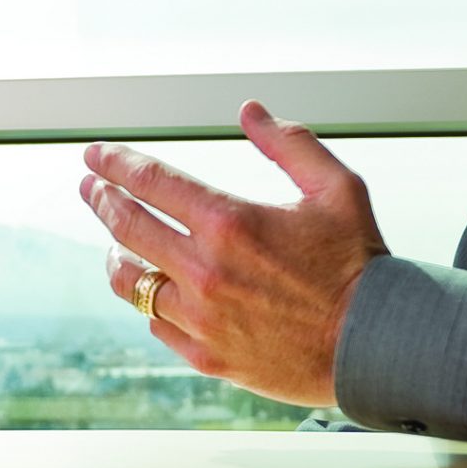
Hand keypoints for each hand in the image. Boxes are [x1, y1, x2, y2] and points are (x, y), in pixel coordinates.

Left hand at [79, 101, 388, 407]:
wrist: (376, 345)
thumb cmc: (358, 263)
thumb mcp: (336, 188)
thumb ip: (289, 144)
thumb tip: (249, 111)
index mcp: (229, 222)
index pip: (150, 181)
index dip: (116, 163)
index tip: (95, 156)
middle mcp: (204, 270)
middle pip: (128, 227)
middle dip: (102, 201)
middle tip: (91, 189)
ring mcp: (201, 318)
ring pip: (130, 282)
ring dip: (117, 256)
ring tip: (116, 244)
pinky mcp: (207, 356)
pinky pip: (158, 324)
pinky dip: (151, 303)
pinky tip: (153, 290)